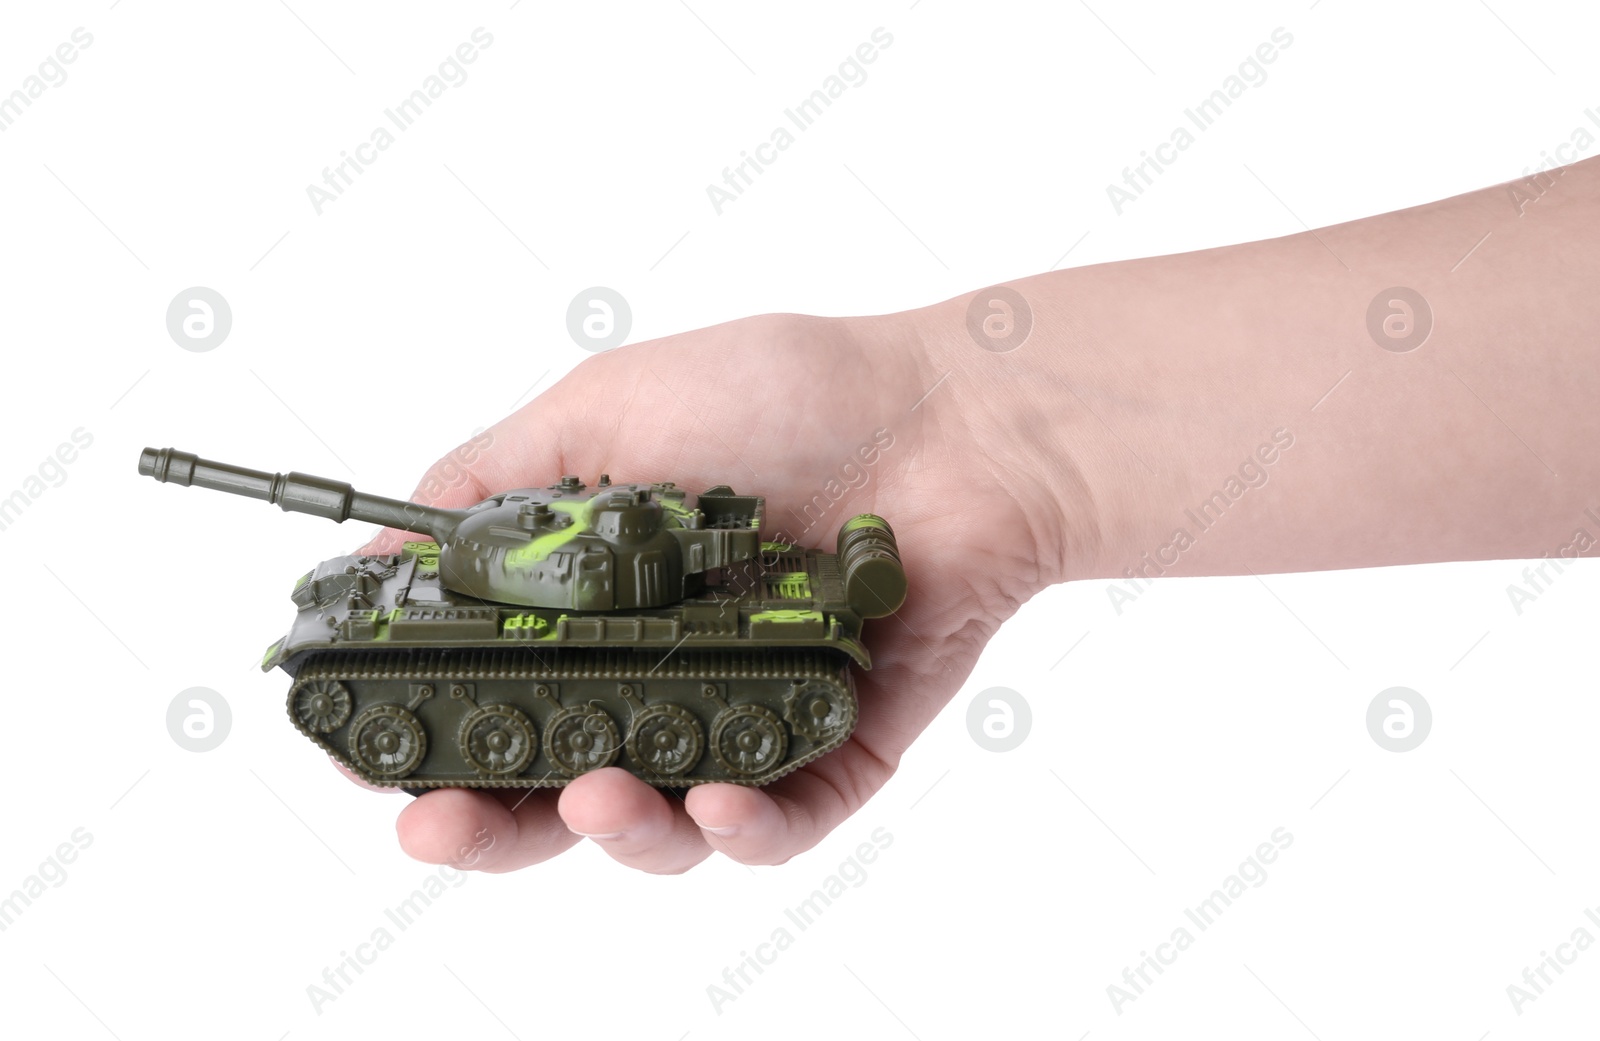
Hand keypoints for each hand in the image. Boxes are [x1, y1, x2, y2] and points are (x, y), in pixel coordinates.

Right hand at [348, 311, 1077, 872]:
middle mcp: (666, 669)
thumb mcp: (604, 409)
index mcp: (601, 603)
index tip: (368, 759)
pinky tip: (714, 803)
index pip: (495, 696)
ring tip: (594, 796)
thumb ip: (491, 484)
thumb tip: (372, 550)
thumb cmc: (788, 394)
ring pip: (665, 826)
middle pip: (558, 786)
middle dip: (488, 826)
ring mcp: (752, 713)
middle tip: (434, 825)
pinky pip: (784, 822)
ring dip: (616, 830)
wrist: (949, 417)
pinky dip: (743, 830)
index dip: (427, 737)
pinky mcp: (838, 747)